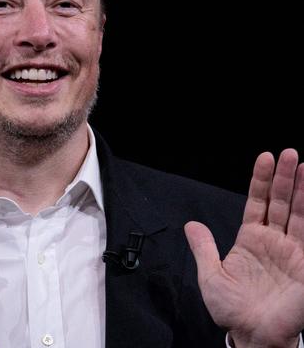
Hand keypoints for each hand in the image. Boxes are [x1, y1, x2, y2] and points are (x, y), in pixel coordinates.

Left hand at [185, 149, 303, 347]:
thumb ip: (204, 248)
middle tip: (289, 154)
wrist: (252, 336)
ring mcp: (292, 253)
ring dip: (302, 191)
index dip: (261, 181)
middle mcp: (273, 242)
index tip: (265, 158)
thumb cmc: (232, 310)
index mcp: (250, 240)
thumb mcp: (210, 276)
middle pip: (280, 203)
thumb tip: (191, 224)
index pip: (257, 202)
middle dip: (285, 178)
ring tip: (303, 165)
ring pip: (298, 215)